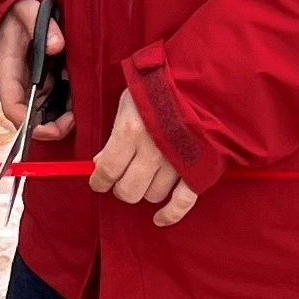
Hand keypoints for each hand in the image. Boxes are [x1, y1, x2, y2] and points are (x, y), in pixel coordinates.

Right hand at [0, 0, 73, 142]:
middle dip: (51, 126)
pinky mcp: (44, 81)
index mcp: (7, 70)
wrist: (15, 9)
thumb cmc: (17, 11)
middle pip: (30, 117)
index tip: (47, 129)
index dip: (27, 124)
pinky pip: (56, 99)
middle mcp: (18, 83)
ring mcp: (31, 84)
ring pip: (45, 112)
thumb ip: (40, 25)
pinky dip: (69, 102)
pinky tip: (81, 93)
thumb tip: (56, 45)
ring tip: (81, 106)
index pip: (12, 105)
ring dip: (63, 115)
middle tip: (73, 121)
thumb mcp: (26, 9)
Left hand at [87, 93, 200, 227]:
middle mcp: (153, 151)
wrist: (200, 80)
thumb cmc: (161, 86)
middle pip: (129, 191)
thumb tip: (102, 163)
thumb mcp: (128, 102)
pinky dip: (170, 214)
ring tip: (145, 177)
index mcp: (131, 132)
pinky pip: (182, 202)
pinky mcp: (197, 169)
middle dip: (121, 187)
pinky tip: (159, 218)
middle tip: (122, 177)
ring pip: (153, 196)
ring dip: (145, 190)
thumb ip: (115, 134)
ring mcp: (177, 163)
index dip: (99, 180)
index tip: (98, 181)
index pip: (107, 172)